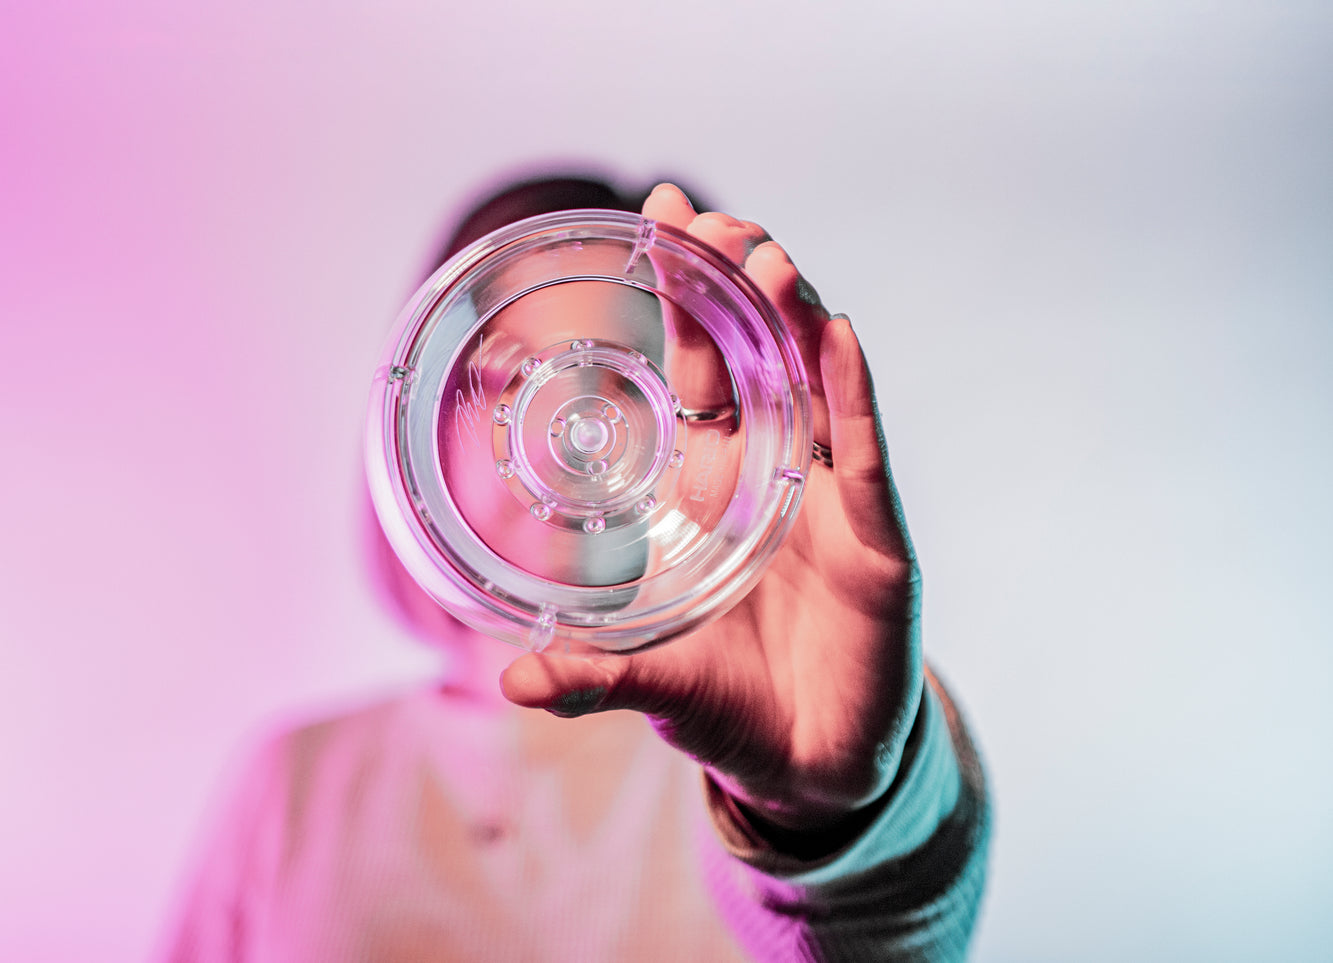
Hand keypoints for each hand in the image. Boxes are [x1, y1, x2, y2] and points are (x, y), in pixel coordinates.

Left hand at [500, 184, 922, 835]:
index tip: (655, 222)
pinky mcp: (876, 538)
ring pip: (815, 386)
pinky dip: (852, 393)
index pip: (701, 374)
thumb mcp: (652, 679)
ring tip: (763, 254)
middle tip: (707, 218)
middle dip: (733, 284)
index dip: (682, 301)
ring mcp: (830, 501)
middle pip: (757, 358)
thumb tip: (513, 681)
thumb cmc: (732, 706)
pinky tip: (836, 333)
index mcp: (717, 489)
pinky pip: (863, 453)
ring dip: (791, 317)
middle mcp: (775, 477)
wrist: (813, 770)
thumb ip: (592, 676)